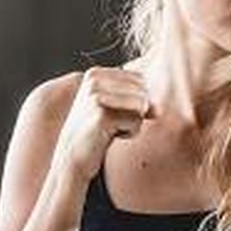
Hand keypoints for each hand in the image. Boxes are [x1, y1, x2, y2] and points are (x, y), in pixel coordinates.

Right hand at [52, 67, 152, 183]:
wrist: (71, 157)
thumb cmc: (97, 132)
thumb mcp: (115, 106)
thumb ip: (138, 97)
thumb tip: (158, 108)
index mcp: (95, 73)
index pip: (140, 79)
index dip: (134, 100)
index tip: (112, 112)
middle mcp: (94, 79)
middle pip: (142, 91)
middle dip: (135, 111)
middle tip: (110, 123)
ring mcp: (96, 96)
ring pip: (142, 105)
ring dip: (132, 123)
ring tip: (110, 129)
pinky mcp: (102, 114)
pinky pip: (136, 121)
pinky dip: (129, 133)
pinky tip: (107, 136)